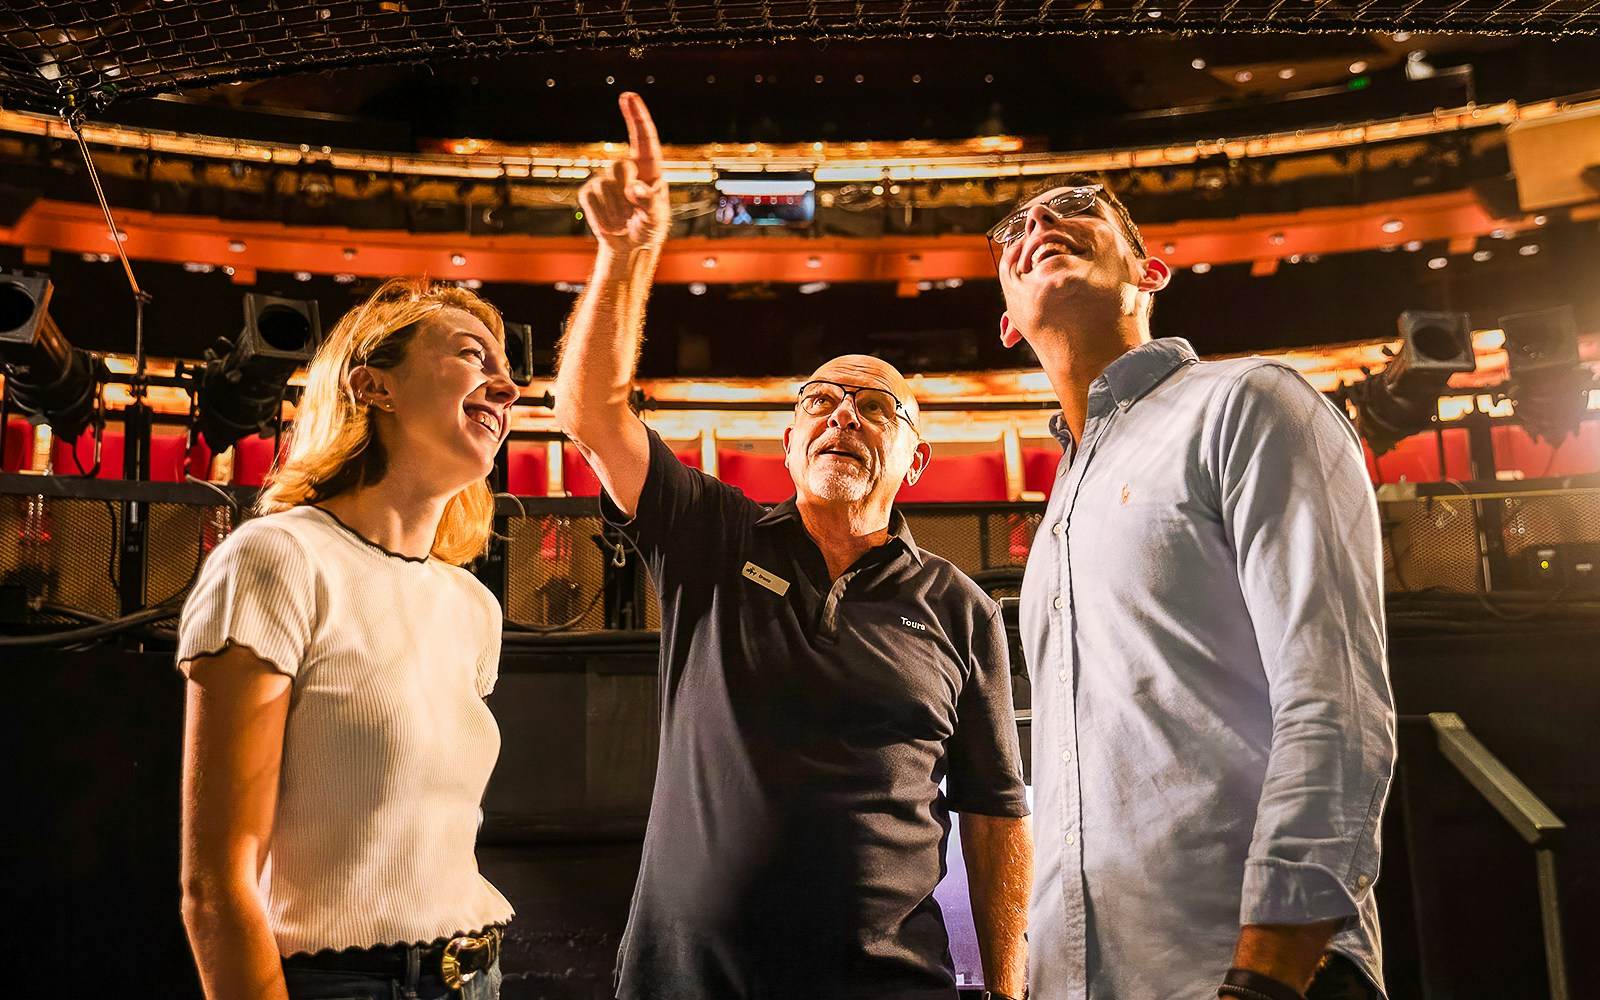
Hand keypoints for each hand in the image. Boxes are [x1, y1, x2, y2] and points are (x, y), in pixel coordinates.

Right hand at [579, 91, 668, 251]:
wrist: (630, 246)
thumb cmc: (649, 228)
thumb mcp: (657, 219)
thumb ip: (650, 203)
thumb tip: (636, 187)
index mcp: (649, 169)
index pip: (643, 139)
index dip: (636, 117)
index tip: (629, 96)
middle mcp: (627, 169)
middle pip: (618, 165)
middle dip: (625, 192)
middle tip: (633, 213)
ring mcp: (605, 179)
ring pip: (603, 185)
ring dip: (615, 210)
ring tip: (624, 221)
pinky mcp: (589, 193)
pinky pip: (590, 198)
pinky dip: (601, 217)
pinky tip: (611, 224)